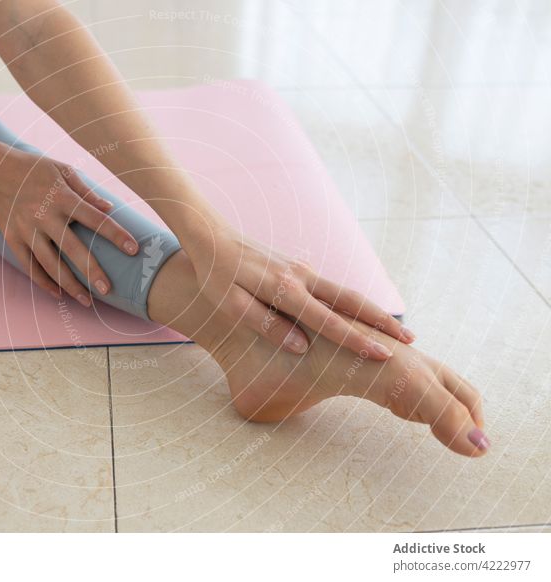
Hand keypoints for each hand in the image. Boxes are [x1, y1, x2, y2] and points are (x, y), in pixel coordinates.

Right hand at [0, 146, 137, 305]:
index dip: (116, 235)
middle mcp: (44, 216)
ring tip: (87, 301)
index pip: (95, 219)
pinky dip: (44, 283)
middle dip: (91, 271)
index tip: (133, 249)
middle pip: (72, 249)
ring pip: (50, 264)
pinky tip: (59, 294)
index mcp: (62, 197)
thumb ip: (87, 192)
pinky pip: (29, 266)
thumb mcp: (63, 171)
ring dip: (70, 285)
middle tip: (108, 290)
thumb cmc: (35, 169)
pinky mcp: (12, 239)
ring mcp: (26, 230)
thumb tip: (110, 208)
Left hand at [186, 224, 413, 358]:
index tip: (384, 356)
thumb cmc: (216, 276)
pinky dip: (354, 303)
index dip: (356, 341)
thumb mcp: (232, 305)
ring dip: (373, 312)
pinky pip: (333, 289)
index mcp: (284, 291)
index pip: (328, 322)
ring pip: (346, 293)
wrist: (211, 236)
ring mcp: (302, 271)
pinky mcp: (298, 269)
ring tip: (398, 330)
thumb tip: (301, 347)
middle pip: (351, 302)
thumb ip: (267, 326)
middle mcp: (300, 278)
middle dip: (382, 323)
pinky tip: (363, 315)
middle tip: (412, 342)